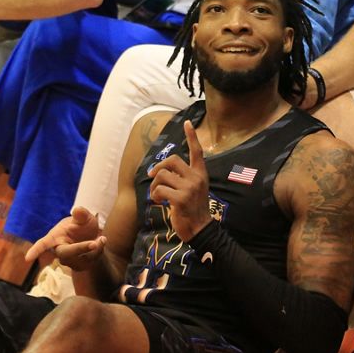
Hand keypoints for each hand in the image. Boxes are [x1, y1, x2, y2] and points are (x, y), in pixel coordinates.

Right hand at [25, 207, 105, 268]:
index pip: (43, 244)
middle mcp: (60, 250)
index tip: (27, 258)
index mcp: (55, 237)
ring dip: (96, 249)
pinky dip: (99, 252)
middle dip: (81, 248)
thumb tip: (77, 210)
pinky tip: (101, 242)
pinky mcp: (80, 266)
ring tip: (102, 238)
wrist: (93, 235)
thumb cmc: (83, 225)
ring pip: (82, 258)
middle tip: (96, 243)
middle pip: (66, 253)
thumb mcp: (83, 216)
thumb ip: (81, 214)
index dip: (35, 250)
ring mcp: (70, 260)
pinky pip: (90, 261)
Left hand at [147, 120, 211, 239]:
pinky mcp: (180, 199)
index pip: (197, 151)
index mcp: (201, 174)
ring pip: (162, 175)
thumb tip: (162, 171)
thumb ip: (184, 178)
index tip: (188, 123)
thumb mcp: (194, 189)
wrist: (200, 230)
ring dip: (154, 184)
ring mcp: (189, 188)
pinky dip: (154, 195)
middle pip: (172, 160)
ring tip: (156, 194)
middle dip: (158, 167)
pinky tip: (158, 201)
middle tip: (152, 176)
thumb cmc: (194, 209)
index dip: (192, 136)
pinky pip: (159, 189)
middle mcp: (196, 178)